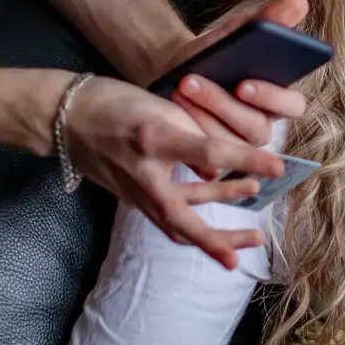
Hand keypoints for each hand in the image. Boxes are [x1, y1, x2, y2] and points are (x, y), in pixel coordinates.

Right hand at [61, 76, 284, 269]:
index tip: (278, 166)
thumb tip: (224, 161)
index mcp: (153, 138)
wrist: (66, 119)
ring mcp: (135, 192)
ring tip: (253, 229)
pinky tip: (221, 211)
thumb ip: (193, 131)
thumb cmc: (115, 102)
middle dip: (220, 238)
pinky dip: (196, 219)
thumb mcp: (158, 103)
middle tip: (257, 242)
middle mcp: (143, 173)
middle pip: (184, 219)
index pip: (208, 151)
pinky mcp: (133, 199)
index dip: (245, 159)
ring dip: (215, 233)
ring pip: (177, 225)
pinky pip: (168, 217)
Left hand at [151, 0, 312, 169]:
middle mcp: (264, 125)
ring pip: (231, 143)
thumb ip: (270, 19)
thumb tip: (300, 0)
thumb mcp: (239, 33)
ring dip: (203, 116)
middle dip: (224, 105)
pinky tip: (175, 112)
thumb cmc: (216, 54)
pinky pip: (209, 160)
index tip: (245, 84)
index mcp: (280, 99)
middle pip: (257, 128)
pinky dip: (193, 134)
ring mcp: (240, 147)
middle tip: (197, 83)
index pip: (293, 106)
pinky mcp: (216, 161)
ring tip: (181, 88)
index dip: (272, 98)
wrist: (177, 70)